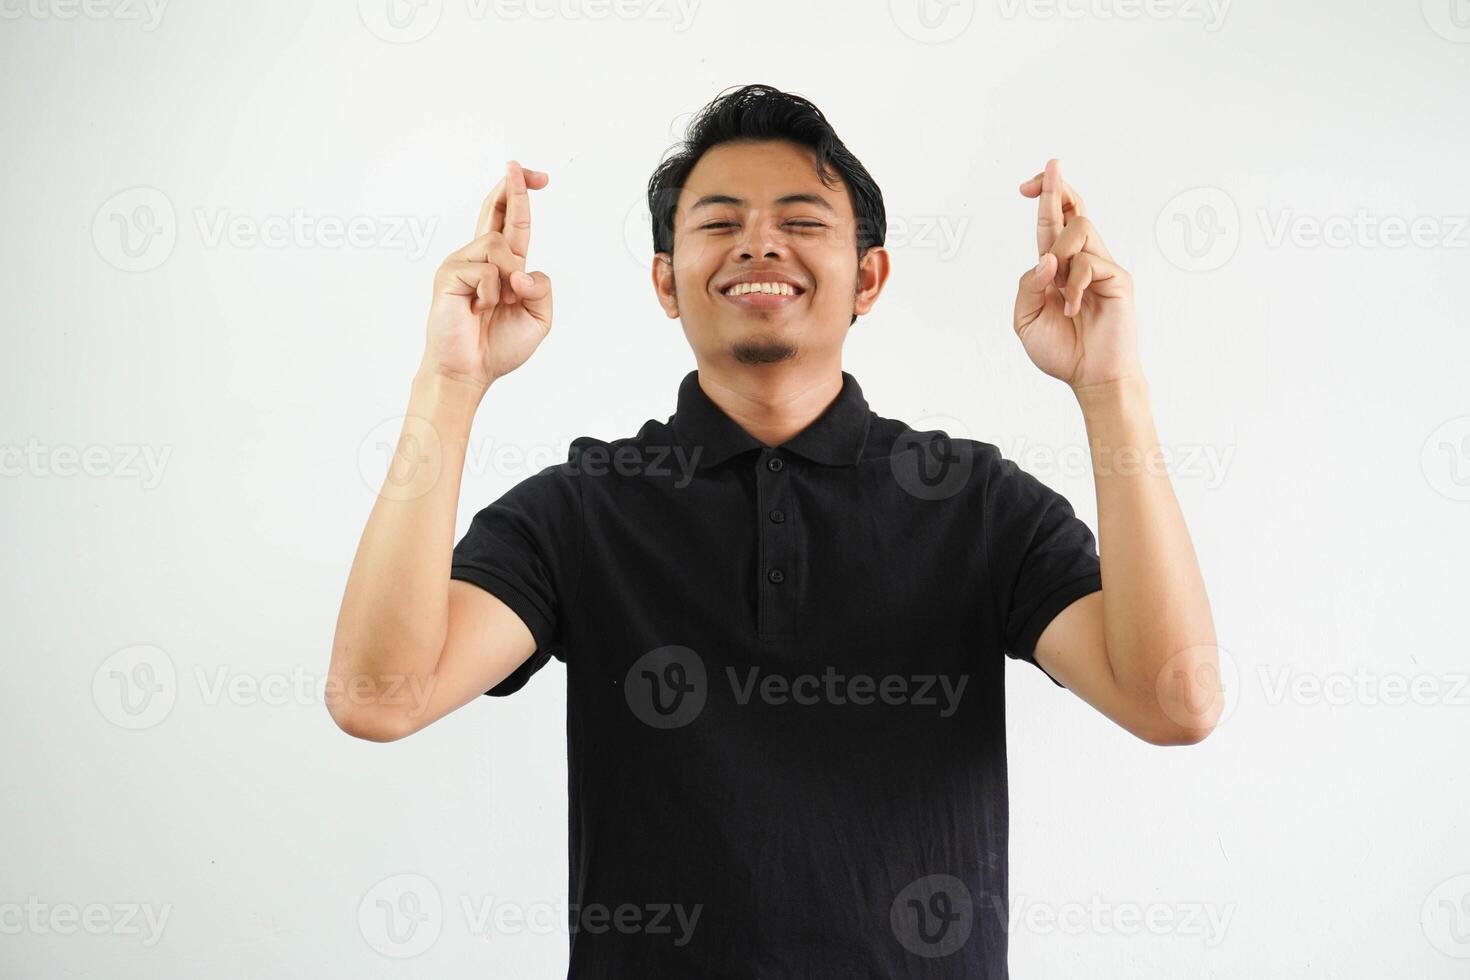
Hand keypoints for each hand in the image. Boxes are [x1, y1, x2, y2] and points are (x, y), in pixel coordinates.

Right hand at [420, 160, 553, 391]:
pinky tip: (478, 310)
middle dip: (512, 187)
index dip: (522, 196)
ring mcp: (462, 262)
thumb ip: (542, 288)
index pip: (513, 222)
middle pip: (496, 210)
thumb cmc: (497, 346)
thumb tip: (523, 270)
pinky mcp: (449, 273)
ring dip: (509, 277)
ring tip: (497, 304)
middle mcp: (481, 258)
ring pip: (499, 244)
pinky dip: (492, 293)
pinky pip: (486, 270)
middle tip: (519, 167)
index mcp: (503, 266)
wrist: (469, 371)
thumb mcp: (538, 318)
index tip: (538, 176)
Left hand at [1013, 158, 1141, 390]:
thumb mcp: (1026, 319)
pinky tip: (1071, 309)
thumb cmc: (1062, 351)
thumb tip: (1045, 259)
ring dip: (1059, 251)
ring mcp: (1102, 267)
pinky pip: (1089, 262)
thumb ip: (1028, 286)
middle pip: (1073, 209)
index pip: (1053, 223)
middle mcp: (1082, 261)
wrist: (1090, 378)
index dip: (1044, 198)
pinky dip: (1072, 286)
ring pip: (1080, 227)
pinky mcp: (1118, 278)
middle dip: (1055, 187)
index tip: (1027, 184)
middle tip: (1048, 167)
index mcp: (1058, 268)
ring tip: (1057, 290)